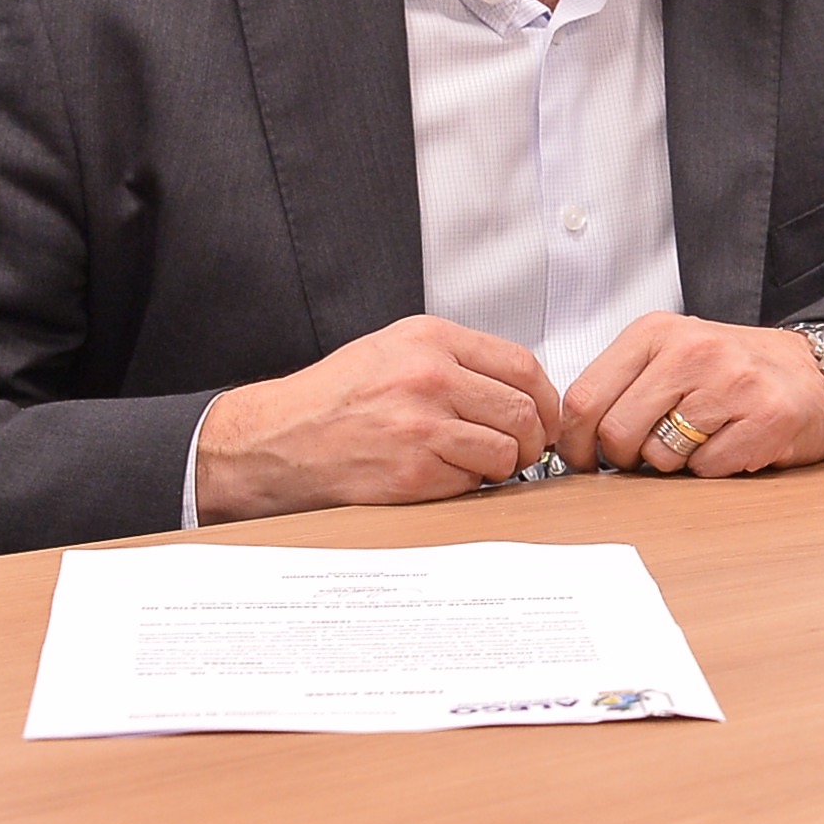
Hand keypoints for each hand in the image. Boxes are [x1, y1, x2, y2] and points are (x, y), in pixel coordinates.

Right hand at [195, 315, 559, 521]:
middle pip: (524, 410)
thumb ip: (458, 359)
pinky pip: (473, 480)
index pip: (522, 364)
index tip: (543, 415)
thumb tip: (521, 387)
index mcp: (430, 339)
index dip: (545, 397)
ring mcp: (422, 425)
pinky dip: (470, 483)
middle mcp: (429, 376)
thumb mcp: (395, 349)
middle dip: (534, 437)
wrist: (279, 440)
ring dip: (505, 464)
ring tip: (484, 464)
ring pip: (506, 449)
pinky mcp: (413, 471)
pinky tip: (447, 474)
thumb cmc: (335, 398)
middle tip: (524, 449)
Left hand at [559, 314, 823, 476]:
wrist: (816, 374)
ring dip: (674, 463)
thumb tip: (567, 437)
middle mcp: (692, 350)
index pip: (585, 398)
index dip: (575, 443)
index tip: (582, 458)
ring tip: (702, 436)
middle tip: (652, 450)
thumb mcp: (669, 356)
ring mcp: (731, 382)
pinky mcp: (764, 417)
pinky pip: (707, 470)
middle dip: (626, 458)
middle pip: (616, 433)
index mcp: (656, 332)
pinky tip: (732, 441)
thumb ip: (620, 386)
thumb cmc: (735, 371)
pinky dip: (713, 467)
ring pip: (660, 457)